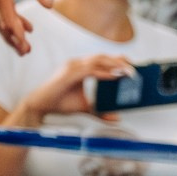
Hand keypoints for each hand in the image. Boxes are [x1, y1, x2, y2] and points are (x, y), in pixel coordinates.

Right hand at [22, 54, 137, 120]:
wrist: (41, 106)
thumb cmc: (60, 103)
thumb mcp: (86, 108)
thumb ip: (101, 112)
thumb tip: (116, 118)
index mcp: (81, 68)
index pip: (102, 60)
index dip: (117, 61)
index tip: (131, 67)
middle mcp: (77, 64)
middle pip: (102, 57)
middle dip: (120, 61)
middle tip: (134, 69)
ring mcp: (72, 67)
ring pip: (98, 60)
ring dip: (115, 65)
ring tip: (128, 72)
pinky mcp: (69, 73)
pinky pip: (90, 70)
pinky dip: (103, 73)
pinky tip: (114, 77)